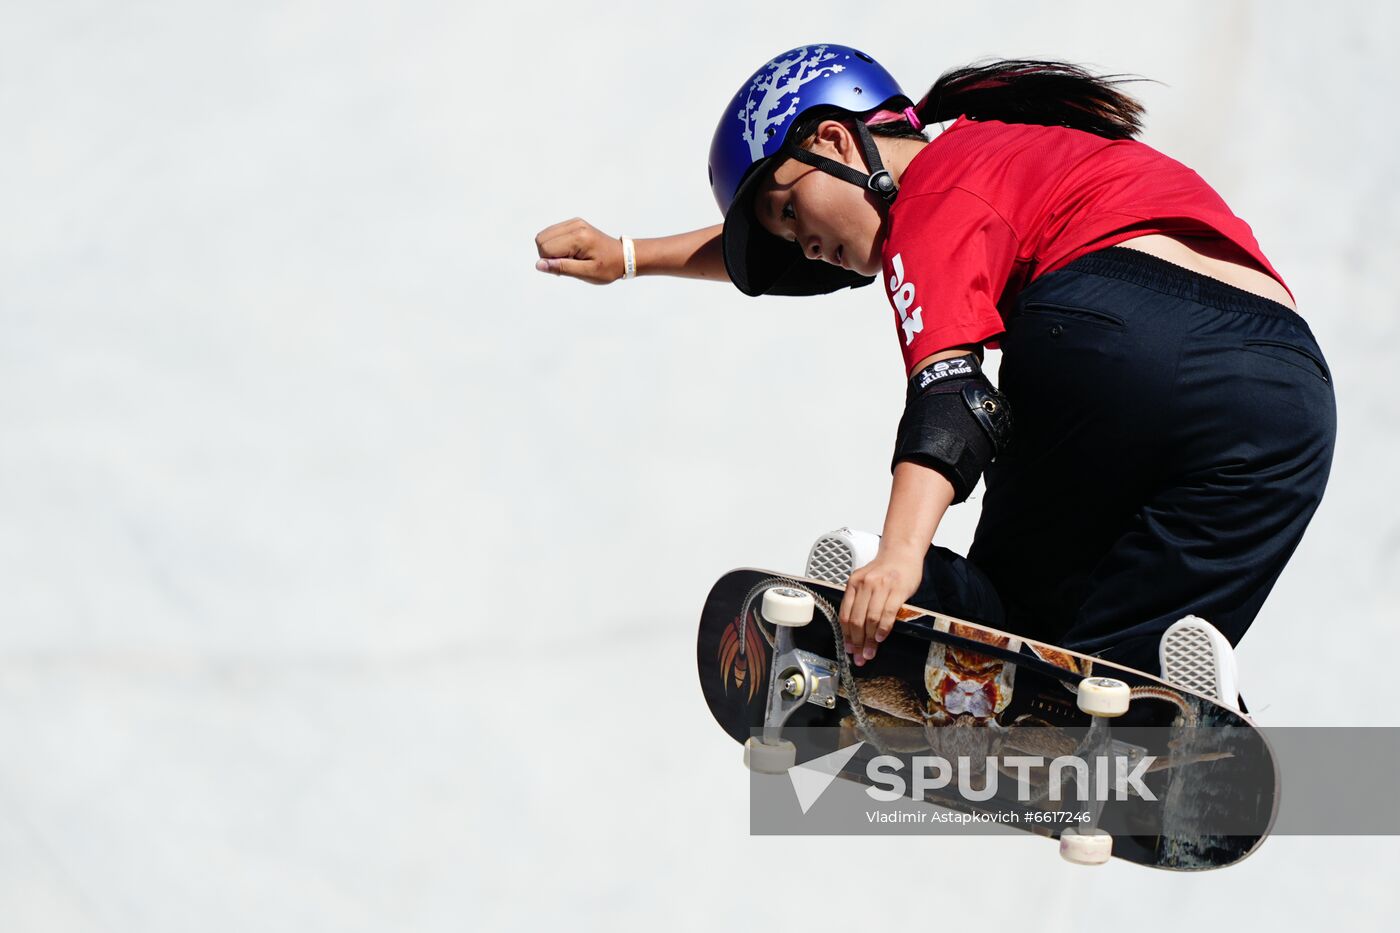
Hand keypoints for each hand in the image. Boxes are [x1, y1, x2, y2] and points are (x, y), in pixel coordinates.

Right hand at [533, 218, 625, 283]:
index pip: (546, 248)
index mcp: (578, 237)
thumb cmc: (608, 267)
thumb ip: (561, 268)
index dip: (551, 263)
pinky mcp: (573, 223)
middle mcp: (574, 225)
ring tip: (571, 258)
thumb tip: (539, 265)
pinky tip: (571, 252)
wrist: (623, 256)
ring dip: (552, 251)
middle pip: (541, 239)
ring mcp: (574, 222)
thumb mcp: (586, 273)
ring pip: (544, 236)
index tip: (567, 268)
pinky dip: (556, 245)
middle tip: (569, 264)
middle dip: (549, 256)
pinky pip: (552, 233)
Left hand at [838, 546, 923, 665]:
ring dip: (869, 640)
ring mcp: (880, 586)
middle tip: (860, 657)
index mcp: (853, 584)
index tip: (849, 650)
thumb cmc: (885, 570)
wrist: (902, 553)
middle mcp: (864, 584)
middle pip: (856, 620)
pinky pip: (887, 613)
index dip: (846, 636)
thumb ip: (859, 601)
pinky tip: (880, 638)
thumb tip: (856, 631)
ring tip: (870, 652)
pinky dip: (883, 628)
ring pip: (870, 619)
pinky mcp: (896, 589)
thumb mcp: (865, 582)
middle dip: (857, 643)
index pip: (845, 615)